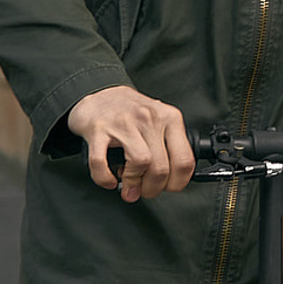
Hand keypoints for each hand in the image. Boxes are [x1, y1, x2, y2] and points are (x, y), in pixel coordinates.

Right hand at [67, 87, 194, 201]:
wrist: (98, 92)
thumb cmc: (130, 111)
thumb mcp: (158, 120)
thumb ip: (167, 147)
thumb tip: (170, 182)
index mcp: (169, 118)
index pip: (184, 160)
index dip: (177, 183)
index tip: (168, 188)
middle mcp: (148, 118)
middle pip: (162, 167)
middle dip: (153, 189)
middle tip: (144, 191)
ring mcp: (123, 123)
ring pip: (140, 163)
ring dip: (134, 184)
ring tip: (129, 188)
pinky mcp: (98, 129)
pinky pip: (101, 162)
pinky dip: (104, 178)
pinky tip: (109, 180)